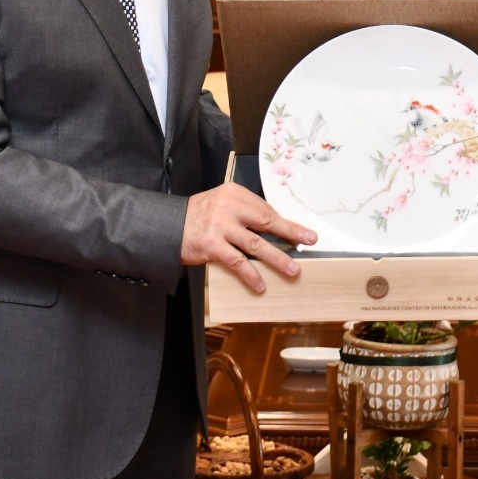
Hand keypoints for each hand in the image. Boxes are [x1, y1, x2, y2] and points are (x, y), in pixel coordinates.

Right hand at [182, 182, 316, 292]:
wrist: (168, 225)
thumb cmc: (200, 216)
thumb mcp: (222, 203)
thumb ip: (245, 212)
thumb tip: (275, 229)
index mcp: (235, 193)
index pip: (266, 208)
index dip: (285, 223)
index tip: (302, 233)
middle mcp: (229, 207)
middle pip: (266, 221)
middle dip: (291, 232)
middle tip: (308, 240)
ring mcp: (220, 226)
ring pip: (256, 244)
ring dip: (277, 259)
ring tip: (292, 269)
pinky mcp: (211, 245)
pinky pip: (237, 262)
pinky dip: (251, 275)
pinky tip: (260, 284)